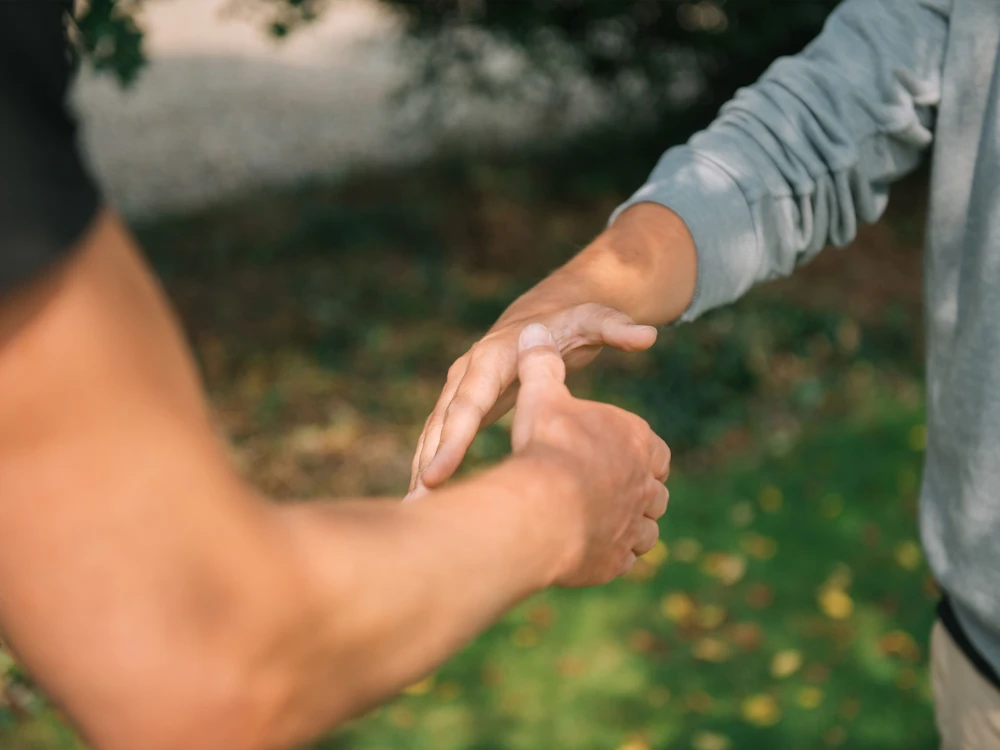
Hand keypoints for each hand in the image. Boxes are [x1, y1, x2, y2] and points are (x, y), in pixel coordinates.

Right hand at [409, 302, 656, 495]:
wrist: (544, 315)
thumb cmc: (572, 322)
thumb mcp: (593, 320)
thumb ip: (616, 329)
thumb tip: (647, 337)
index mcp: (495, 357)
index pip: (469, 400)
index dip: (454, 438)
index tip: (438, 474)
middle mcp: (470, 373)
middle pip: (443, 422)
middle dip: (429, 463)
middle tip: (419, 504)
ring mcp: (463, 391)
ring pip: (435, 433)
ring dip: (425, 471)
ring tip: (417, 513)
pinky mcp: (465, 409)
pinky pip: (444, 440)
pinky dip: (436, 469)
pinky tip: (432, 503)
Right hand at [510, 324, 669, 585]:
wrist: (544, 510)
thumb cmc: (548, 448)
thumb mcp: (542, 397)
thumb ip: (542, 365)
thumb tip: (533, 330)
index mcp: (636, 441)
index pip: (654, 449)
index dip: (639, 452)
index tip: (623, 455)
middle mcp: (645, 485)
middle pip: (655, 492)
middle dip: (638, 493)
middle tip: (610, 492)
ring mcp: (634, 526)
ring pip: (647, 531)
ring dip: (630, 528)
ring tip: (605, 524)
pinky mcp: (616, 561)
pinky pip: (624, 560)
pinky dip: (613, 556)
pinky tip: (593, 550)